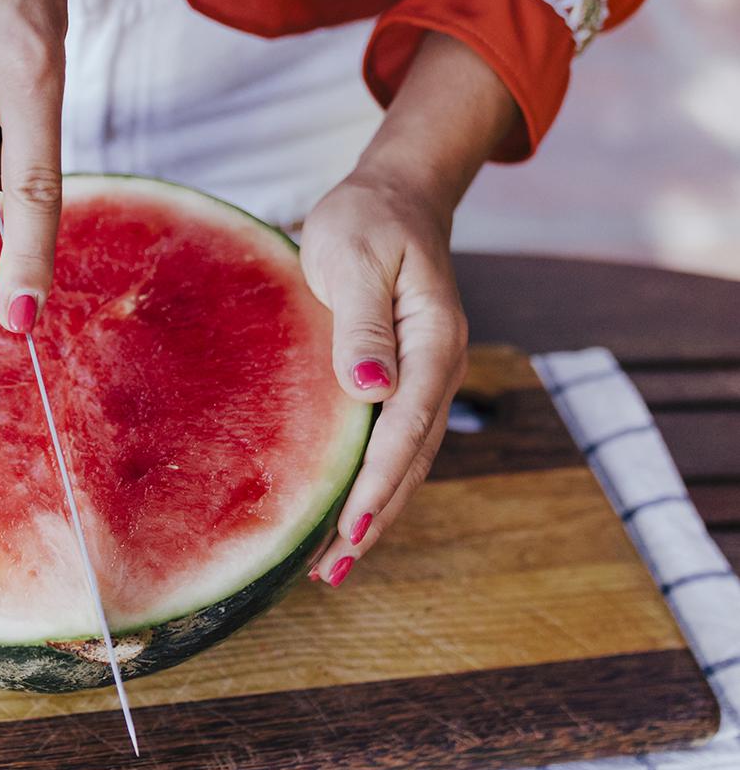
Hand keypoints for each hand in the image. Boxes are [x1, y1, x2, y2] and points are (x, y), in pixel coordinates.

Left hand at [299, 30, 519, 585]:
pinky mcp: (405, 378)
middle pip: (411, 458)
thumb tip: (370, 390)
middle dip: (374, 517)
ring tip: (332, 563)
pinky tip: (344, 509)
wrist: (394, 197)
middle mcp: (438, 367)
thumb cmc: (368, 220)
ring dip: (374, 510)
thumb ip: (364, 325)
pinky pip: (392, 440)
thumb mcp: (358, 259)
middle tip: (331, 571)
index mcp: (433, 341)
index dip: (378, 481)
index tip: (348, 528)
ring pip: (404, 458)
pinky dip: (371, 480)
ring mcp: (425, 376)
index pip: (406, 426)